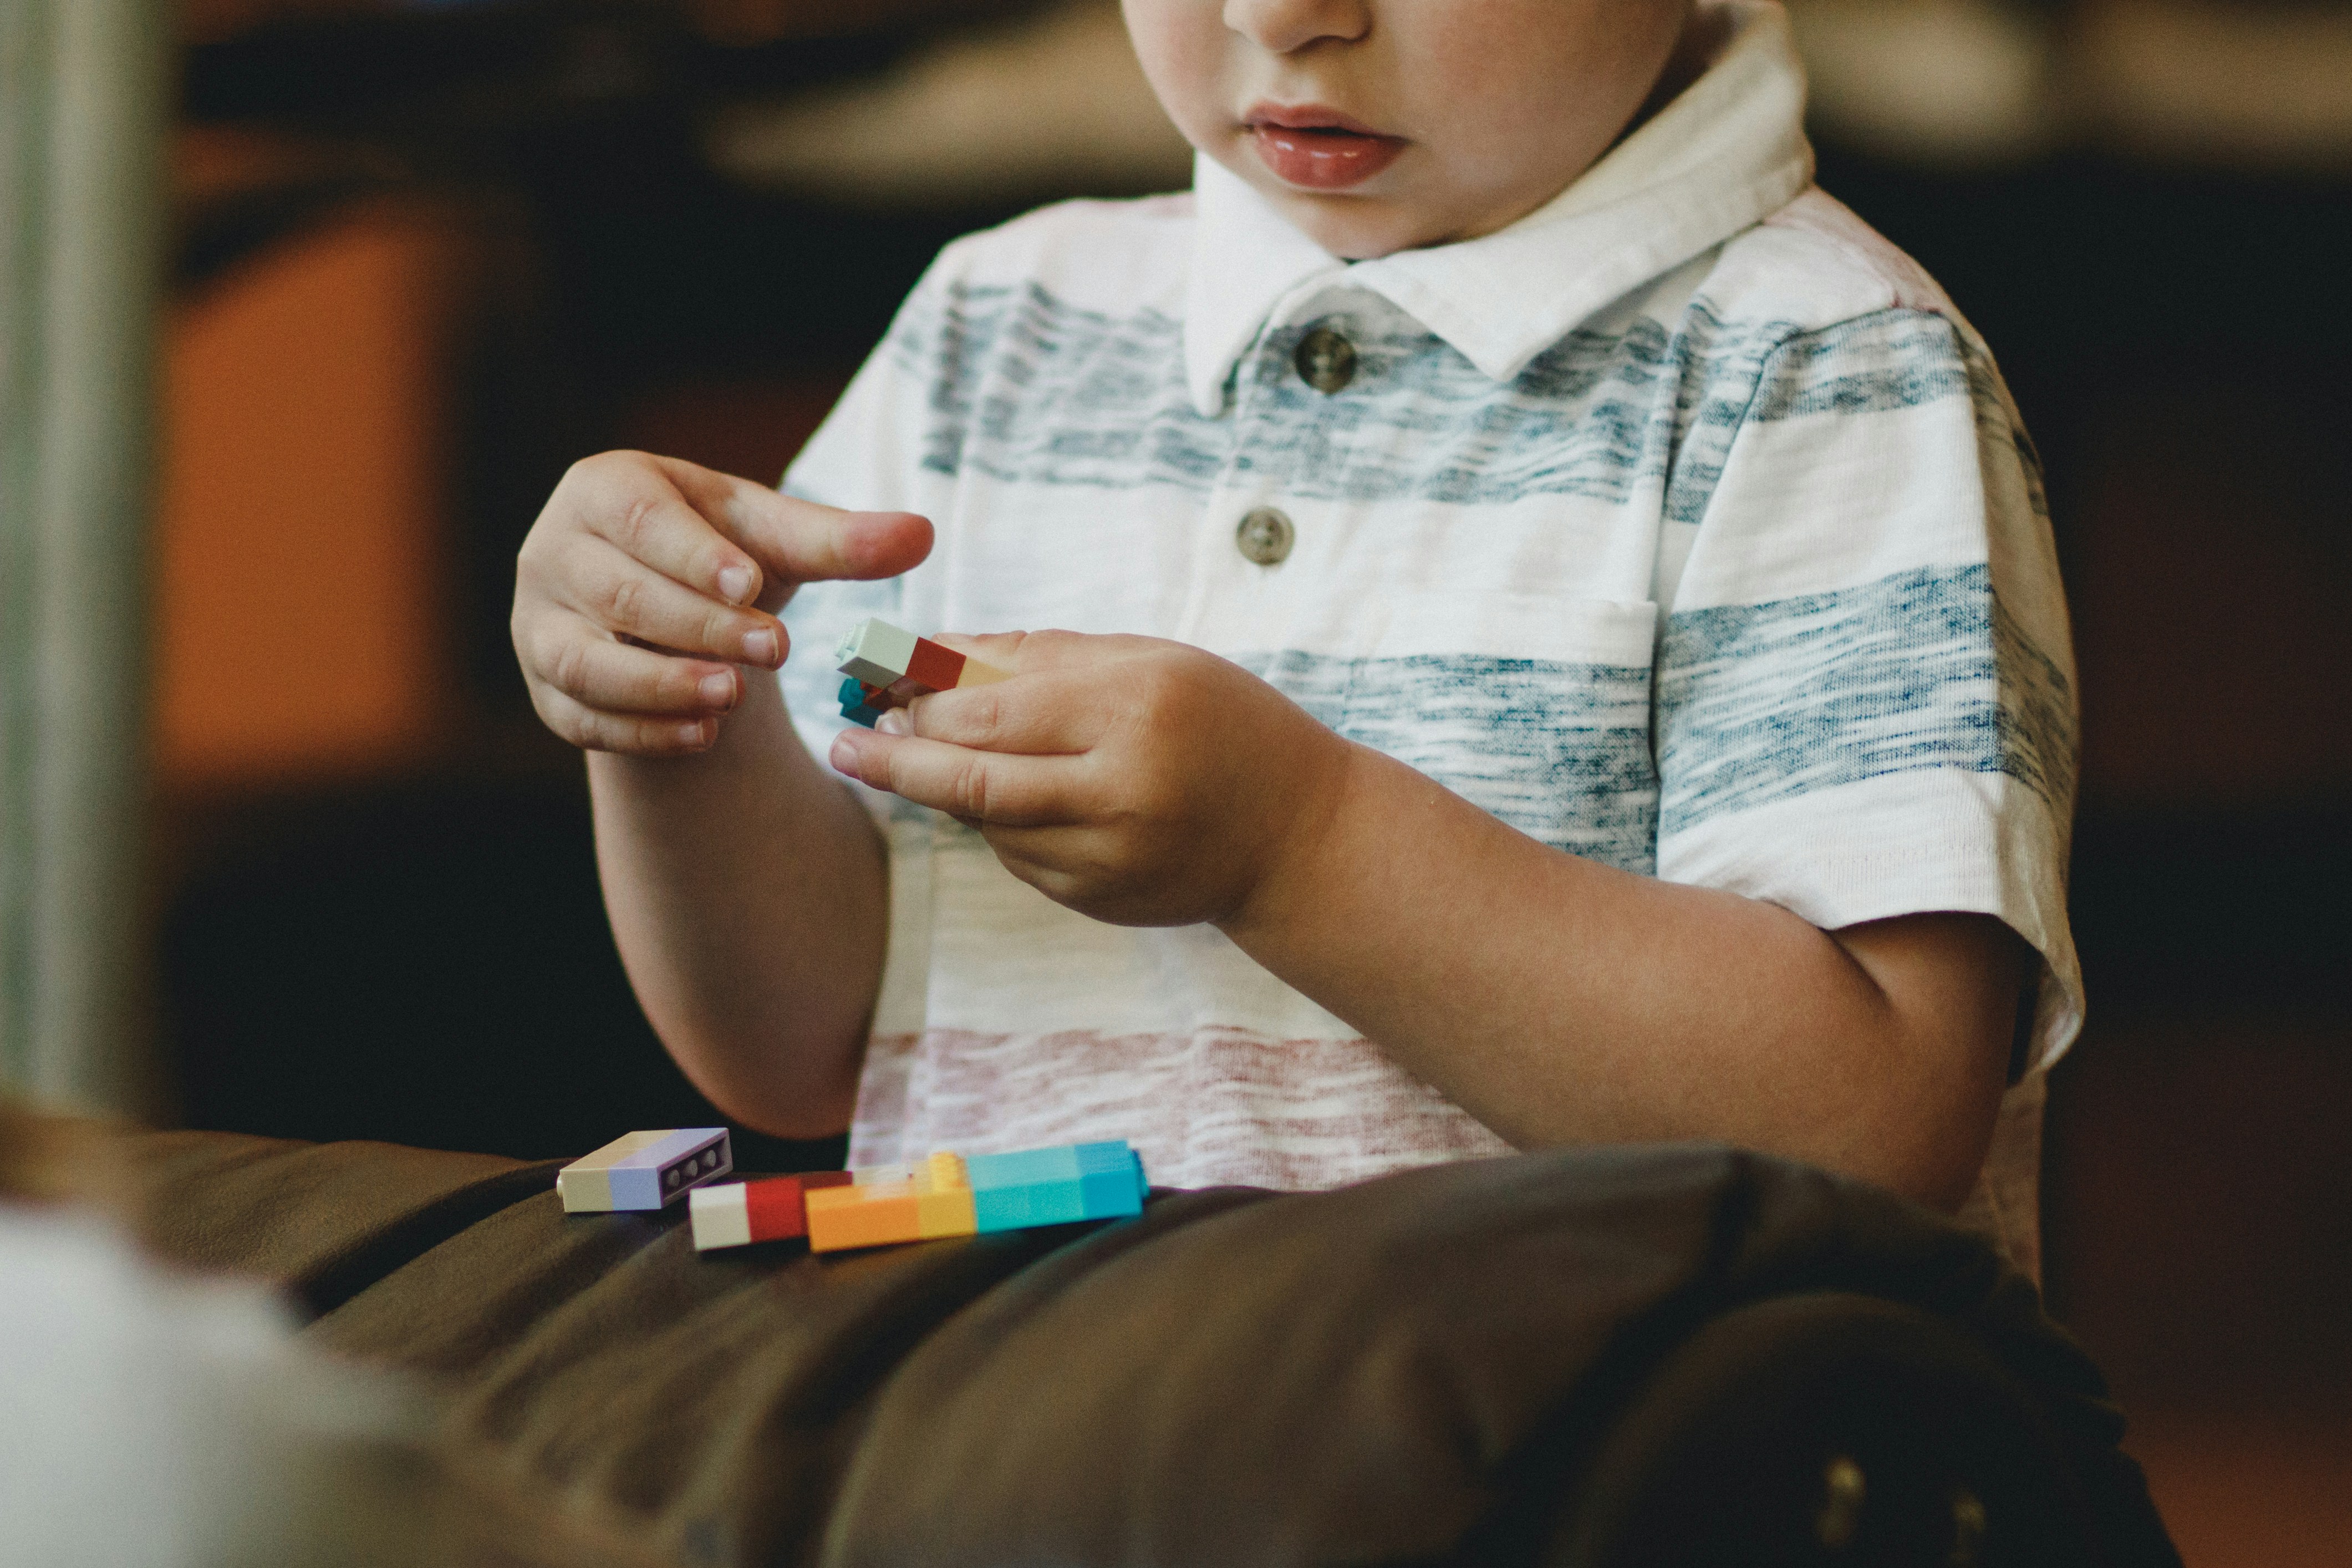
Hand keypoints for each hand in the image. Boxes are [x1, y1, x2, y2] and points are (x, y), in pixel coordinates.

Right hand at [512, 451, 930, 754]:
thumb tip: (922, 534)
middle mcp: (554, 552)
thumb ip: (840, 540)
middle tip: (772, 650)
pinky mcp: (546, 689)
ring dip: (660, 684)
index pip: (641, 520)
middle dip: (697, 625)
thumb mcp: (775, 540)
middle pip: (619, 593)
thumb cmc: (721, 554)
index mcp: (605, 490)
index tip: (750, 583)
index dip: (693, 553)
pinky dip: (642, 732)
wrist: (668, 609)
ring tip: (731, 698)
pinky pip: (581, 717)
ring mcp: (538, 625)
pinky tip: (702, 737)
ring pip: (585, 661)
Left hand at [826, 632, 1354, 927]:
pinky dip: (998, 823)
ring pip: (986, 824)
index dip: (920, 700)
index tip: (873, 685)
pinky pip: (1017, 856)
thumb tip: (930, 650)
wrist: (1299, 836)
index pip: (991, 710)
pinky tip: (1012, 795)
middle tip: (848, 743)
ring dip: (945, 789)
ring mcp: (1109, 857)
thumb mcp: (1147, 662)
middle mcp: (1120, 791)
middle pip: (970, 781)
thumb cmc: (1221, 724)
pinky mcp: (1098, 900)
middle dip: (896, 760)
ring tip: (921, 755)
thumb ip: (1038, 653)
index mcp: (1134, 710)